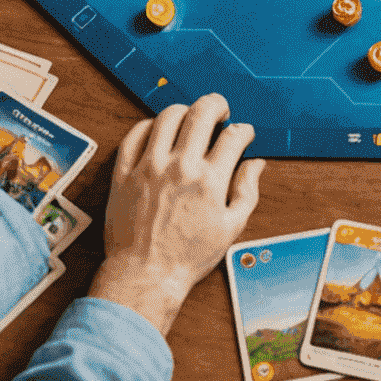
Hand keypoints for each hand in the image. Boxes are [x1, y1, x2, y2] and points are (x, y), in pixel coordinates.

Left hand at [89, 94, 262, 336]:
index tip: (243, 134)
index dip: (243, 130)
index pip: (233, 136)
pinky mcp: (125, 173)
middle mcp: (179, 167)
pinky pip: (134, 135)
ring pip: (168, 116)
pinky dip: (148, 126)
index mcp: (209, 180)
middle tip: (219, 111)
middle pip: (202, 112)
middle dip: (217, 105)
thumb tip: (255, 164)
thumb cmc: (187, 257)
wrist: (145, 275)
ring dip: (184, 111)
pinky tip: (157, 132)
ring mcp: (149, 167)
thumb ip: (247, 192)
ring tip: (189, 120)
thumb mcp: (230, 229)